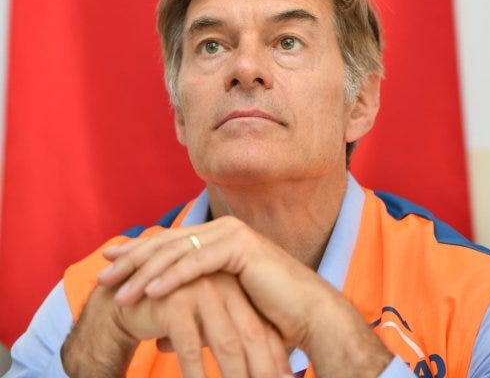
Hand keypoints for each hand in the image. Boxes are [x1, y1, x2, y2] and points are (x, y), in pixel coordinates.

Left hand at [99, 216, 392, 377]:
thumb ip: (191, 315)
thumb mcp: (219, 313)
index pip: (169, 243)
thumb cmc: (266, 316)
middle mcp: (222, 229)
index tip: (108, 262)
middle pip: (167, 242)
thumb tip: (161, 338)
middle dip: (133, 259)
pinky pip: (198, 264)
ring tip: (119, 290)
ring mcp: (231, 234)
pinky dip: (171, 278)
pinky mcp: (241, 248)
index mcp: (217, 237)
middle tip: (103, 274)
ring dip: (145, 273)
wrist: (306, 315)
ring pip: (178, 252)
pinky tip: (149, 292)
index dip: (137, 252)